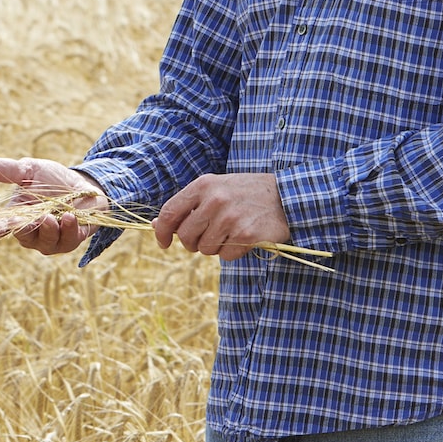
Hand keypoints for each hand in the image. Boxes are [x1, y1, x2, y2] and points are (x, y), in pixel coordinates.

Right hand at [0, 157, 105, 256]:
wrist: (84, 185)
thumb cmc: (53, 179)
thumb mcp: (30, 170)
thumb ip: (10, 171)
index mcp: (16, 215)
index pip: (1, 227)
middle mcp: (31, 232)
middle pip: (23, 237)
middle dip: (22, 229)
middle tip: (18, 220)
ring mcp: (50, 240)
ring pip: (45, 242)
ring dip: (47, 229)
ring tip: (49, 216)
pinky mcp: (70, 241)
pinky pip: (67, 240)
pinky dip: (68, 229)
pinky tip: (70, 216)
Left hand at [154, 173, 290, 259]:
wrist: (286, 196)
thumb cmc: (245, 194)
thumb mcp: (215, 189)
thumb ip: (187, 206)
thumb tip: (157, 225)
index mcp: (203, 185)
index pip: (170, 213)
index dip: (162, 232)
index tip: (164, 242)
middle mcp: (215, 200)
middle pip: (186, 237)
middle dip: (193, 243)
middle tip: (208, 236)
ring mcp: (231, 218)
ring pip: (205, 249)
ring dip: (215, 246)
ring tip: (230, 232)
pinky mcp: (247, 235)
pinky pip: (226, 256)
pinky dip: (233, 251)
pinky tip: (244, 237)